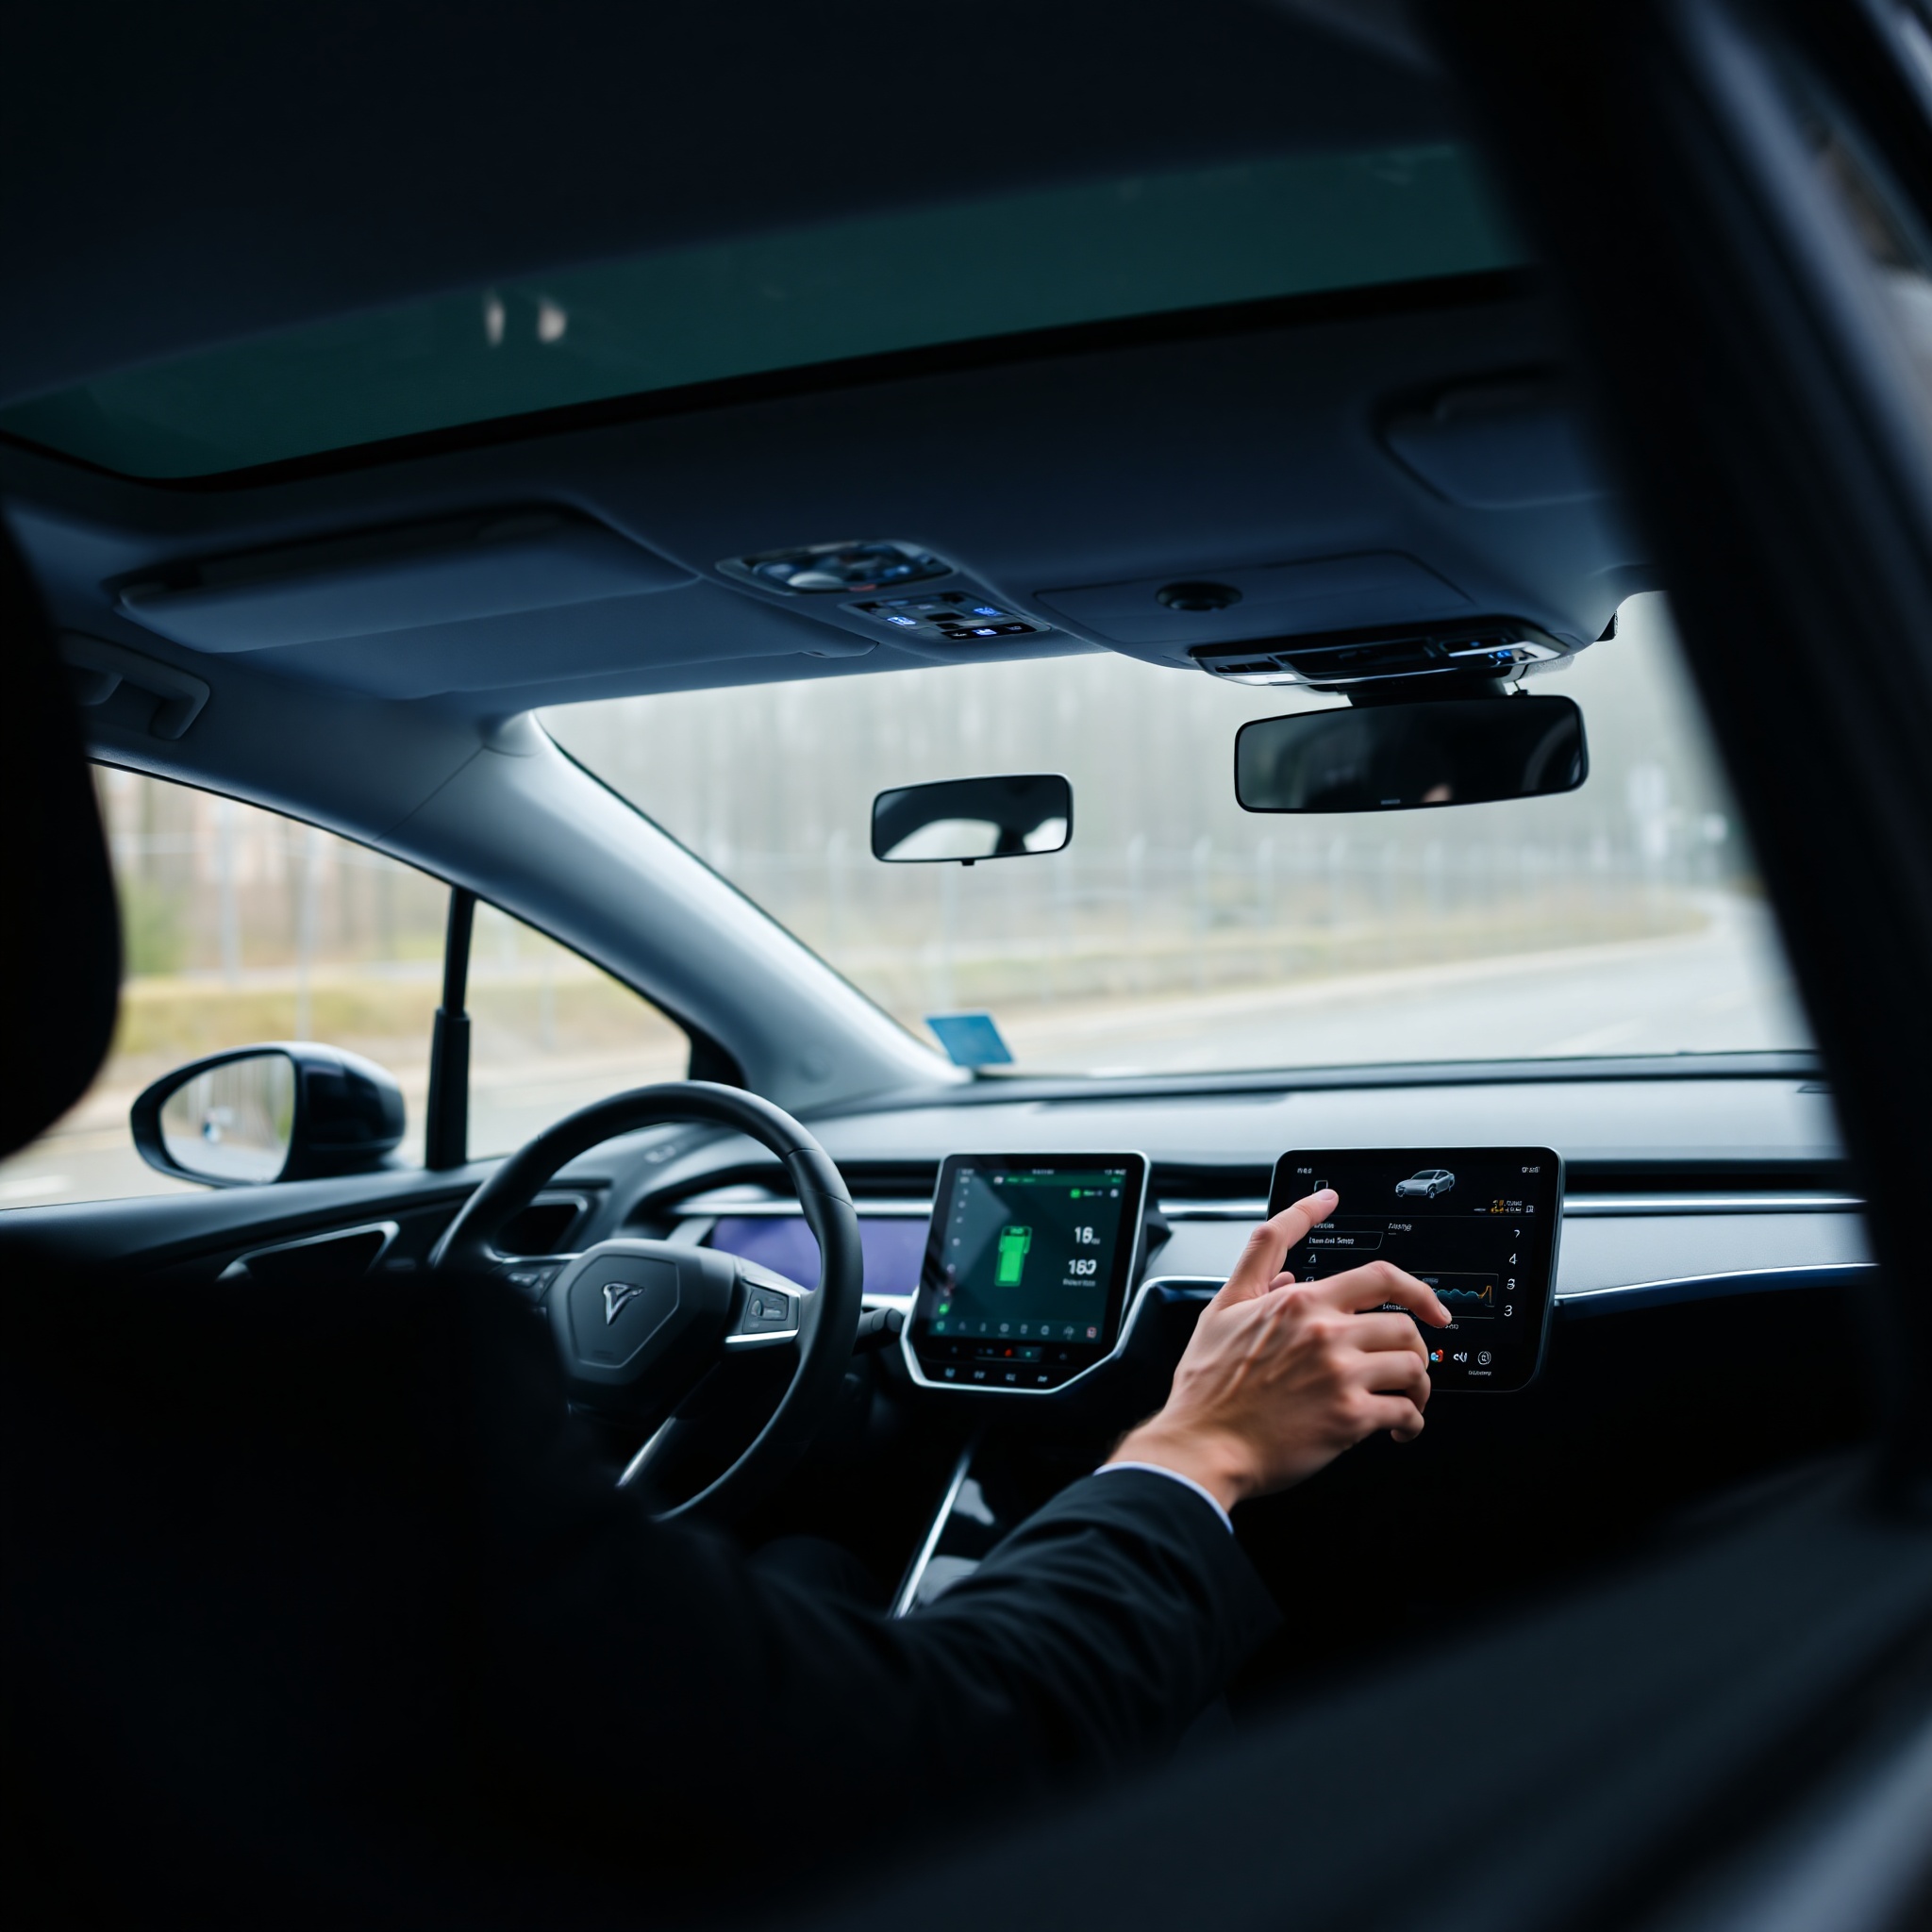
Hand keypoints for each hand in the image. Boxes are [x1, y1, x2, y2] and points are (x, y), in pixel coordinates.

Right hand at [1106, 1190, 1451, 1512]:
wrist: (1202, 1445)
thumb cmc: (1207, 1388)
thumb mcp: (1222, 1308)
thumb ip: (1256, 1272)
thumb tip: (1287, 1269)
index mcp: (1300, 1302)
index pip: (1379, 1277)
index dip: (1416, 1286)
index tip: (1433, 1303)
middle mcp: (1325, 1332)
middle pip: (1405, 1324)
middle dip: (1415, 1347)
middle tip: (1406, 1364)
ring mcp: (1340, 1374)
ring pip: (1413, 1366)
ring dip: (1419, 1385)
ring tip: (1406, 1398)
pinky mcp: (1350, 1417)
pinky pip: (1406, 1411)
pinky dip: (1411, 1422)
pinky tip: (1397, 1428)